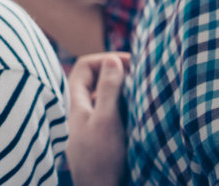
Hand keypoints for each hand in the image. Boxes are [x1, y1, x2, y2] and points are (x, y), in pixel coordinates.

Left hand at [67, 52, 131, 185]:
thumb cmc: (100, 158)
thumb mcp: (107, 120)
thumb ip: (109, 89)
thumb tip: (111, 59)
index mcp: (74, 102)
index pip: (84, 67)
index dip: (105, 59)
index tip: (130, 63)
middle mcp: (80, 111)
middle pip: (94, 81)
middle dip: (116, 74)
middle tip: (140, 76)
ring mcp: (89, 125)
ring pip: (104, 99)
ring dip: (122, 92)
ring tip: (143, 93)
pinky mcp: (100, 139)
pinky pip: (111, 115)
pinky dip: (124, 109)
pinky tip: (139, 114)